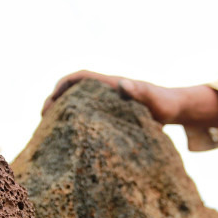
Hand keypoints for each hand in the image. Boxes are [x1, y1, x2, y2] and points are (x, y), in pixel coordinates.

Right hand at [43, 70, 181, 123]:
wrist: (175, 109)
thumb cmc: (164, 103)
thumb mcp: (154, 98)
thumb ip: (140, 91)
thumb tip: (124, 84)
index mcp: (110, 84)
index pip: (79, 77)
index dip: (62, 85)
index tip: (50, 99)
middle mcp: (104, 91)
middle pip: (72, 91)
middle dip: (54, 102)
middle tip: (43, 121)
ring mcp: (106, 103)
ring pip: (77, 104)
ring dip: (61, 113)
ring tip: (49, 132)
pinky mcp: (110, 115)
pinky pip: (87, 116)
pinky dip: (75, 123)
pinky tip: (70, 140)